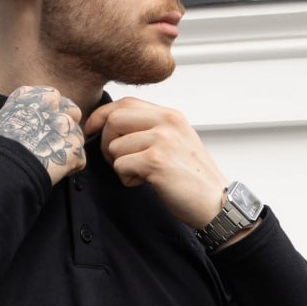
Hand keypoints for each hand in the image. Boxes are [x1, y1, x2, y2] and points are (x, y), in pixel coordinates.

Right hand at [0, 86, 84, 185]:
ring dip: (69, 148)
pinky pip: (80, 158)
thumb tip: (28, 121)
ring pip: (77, 136)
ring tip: (51, 161)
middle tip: (54, 143)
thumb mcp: (5, 117)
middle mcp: (52, 104)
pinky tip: (56, 172)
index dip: (52, 114)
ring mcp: (64, 125)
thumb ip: (23, 112)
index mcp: (33, 95)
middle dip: (67, 127)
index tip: (44, 126)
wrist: (3, 166)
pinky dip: (71, 167)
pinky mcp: (74, 148)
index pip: (53, 97)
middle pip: (72, 112)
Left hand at [83, 97, 228, 227]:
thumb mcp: (176, 141)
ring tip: (143, 175)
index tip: (91, 129)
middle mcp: (167, 122)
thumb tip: (112, 123)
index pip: (125, 103)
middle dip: (107, 143)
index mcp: (170, 115)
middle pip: (113, 121)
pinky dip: (127, 179)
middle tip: (121, 162)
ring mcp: (162, 140)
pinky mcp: (155, 161)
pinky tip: (146, 182)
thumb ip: (151, 128)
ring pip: (114, 147)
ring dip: (121, 166)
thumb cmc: (192, 177)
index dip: (102, 115)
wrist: (215, 203)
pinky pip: (120, 165)